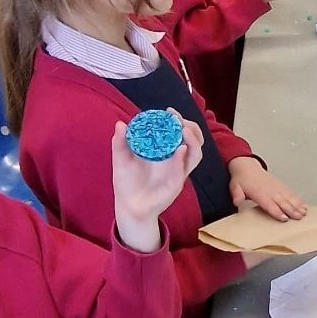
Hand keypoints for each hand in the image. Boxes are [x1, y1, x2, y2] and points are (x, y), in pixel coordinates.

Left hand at [112, 111, 203, 252]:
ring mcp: (178, 171)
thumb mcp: (121, 159)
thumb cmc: (127, 182)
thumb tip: (120, 124)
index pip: (180, 132)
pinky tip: (180, 149)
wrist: (129, 205)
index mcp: (165, 150)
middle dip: (191, 127)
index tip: (170, 111)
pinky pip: (184, 169)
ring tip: (184, 130)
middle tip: (179, 120)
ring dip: (193, 140)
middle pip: (194, 140)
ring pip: (196, 153)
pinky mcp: (176, 183)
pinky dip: (184, 158)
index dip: (179, 120)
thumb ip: (120, 143)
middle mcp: (176, 159)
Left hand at [228, 156, 306, 220]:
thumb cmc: (242, 179)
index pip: (270, 204)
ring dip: (298, 205)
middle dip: (292, 210)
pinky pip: (291, 193)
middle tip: (299, 217)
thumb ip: (236, 194)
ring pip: (289, 198)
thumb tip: (236, 201)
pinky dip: (298, 199)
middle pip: (283, 202)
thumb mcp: (235, 187)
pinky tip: (303, 205)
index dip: (277, 212)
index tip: (284, 218)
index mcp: (260, 193)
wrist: (247, 166)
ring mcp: (277, 188)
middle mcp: (270, 191)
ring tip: (304, 212)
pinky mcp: (280, 186)